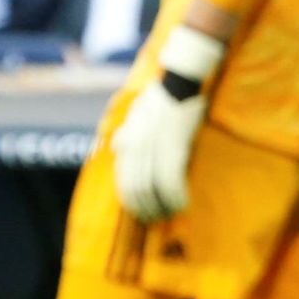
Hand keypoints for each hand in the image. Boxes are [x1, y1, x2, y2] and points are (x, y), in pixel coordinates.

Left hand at [114, 27, 222, 223]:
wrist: (178, 80)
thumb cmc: (159, 97)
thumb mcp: (135, 114)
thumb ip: (126, 133)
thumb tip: (116, 147)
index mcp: (126, 141)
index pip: (123, 182)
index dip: (131, 202)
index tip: (141, 213)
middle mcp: (135, 147)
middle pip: (136, 190)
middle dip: (145, 209)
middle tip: (156, 218)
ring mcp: (153, 148)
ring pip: (152, 190)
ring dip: (162, 207)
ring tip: (171, 213)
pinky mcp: (173, 147)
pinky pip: (171, 182)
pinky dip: (175, 198)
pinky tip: (182, 204)